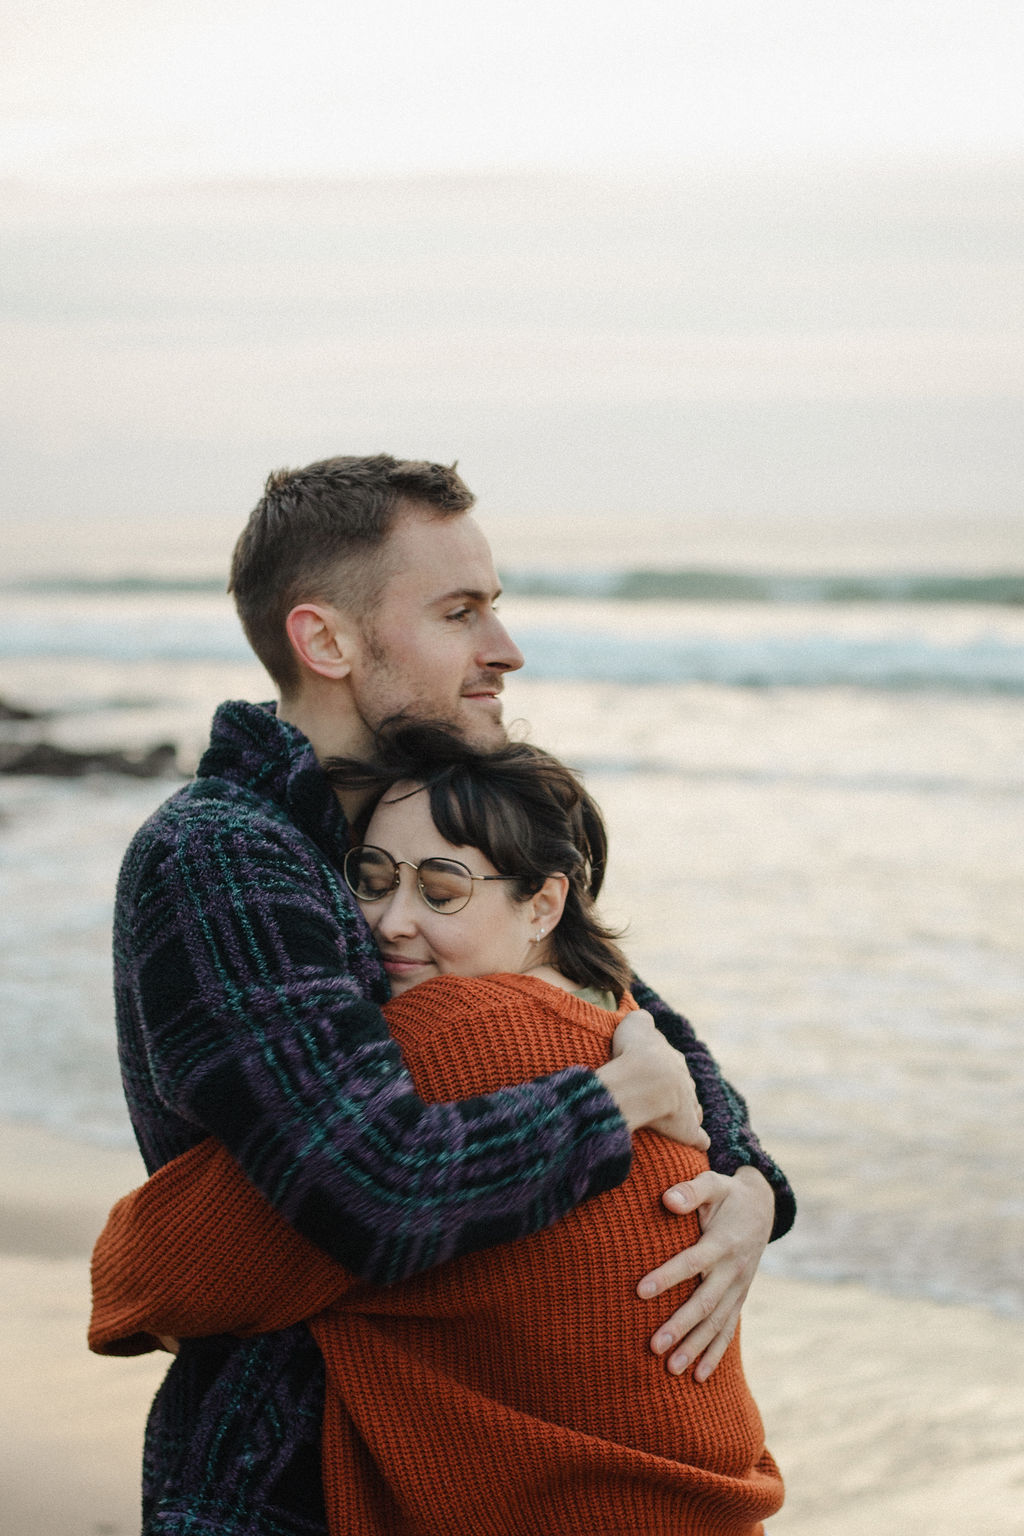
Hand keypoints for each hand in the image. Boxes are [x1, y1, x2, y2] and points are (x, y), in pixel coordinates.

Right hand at [598, 1010, 709, 1149]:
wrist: (643, 1079)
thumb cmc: (635, 1052)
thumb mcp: (636, 1024)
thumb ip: (641, 1020)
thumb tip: (642, 1019)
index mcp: (673, 1058)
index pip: (672, 1063)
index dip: (662, 1068)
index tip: (651, 1073)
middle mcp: (685, 1081)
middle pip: (685, 1086)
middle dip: (677, 1091)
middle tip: (661, 1097)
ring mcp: (689, 1105)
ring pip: (693, 1109)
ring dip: (688, 1113)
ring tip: (676, 1120)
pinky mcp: (688, 1129)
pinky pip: (698, 1137)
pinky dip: (699, 1140)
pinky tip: (699, 1143)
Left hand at [637, 1165, 772, 1380]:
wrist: (764, 1205)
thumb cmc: (728, 1193)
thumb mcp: (713, 1183)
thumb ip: (690, 1190)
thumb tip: (667, 1200)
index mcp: (722, 1242)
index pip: (692, 1262)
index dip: (667, 1276)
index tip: (640, 1291)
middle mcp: (733, 1269)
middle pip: (705, 1302)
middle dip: (680, 1326)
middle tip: (654, 1346)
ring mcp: (739, 1287)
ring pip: (716, 1323)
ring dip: (695, 1347)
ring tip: (671, 1369)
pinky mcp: (740, 1297)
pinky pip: (728, 1329)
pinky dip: (715, 1353)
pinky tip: (699, 1376)